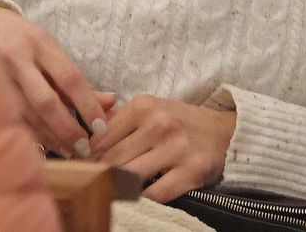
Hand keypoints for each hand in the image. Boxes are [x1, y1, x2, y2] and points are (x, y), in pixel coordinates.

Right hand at [0, 6, 111, 156]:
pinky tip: (45, 146)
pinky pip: (10, 120)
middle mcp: (17, 58)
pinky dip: (30, 135)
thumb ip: (76, 79)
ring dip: (50, 137)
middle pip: (45, 101)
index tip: (102, 128)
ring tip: (69, 151)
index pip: (70, 78)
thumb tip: (111, 103)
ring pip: (26, 116)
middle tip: (85, 148)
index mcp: (39, 43)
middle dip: (68, 128)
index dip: (88, 105)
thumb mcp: (49, 49)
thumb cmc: (21, 40)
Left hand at [91, 95, 236, 202]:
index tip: (81, 168)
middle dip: (99, 174)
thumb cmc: (179, 122)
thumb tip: (79, 134)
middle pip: (113, 158)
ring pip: (130, 176)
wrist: (225, 132)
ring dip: (119, 187)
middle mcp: (160, 123)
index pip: (100, 137)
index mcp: (144, 106)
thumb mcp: (150, 109)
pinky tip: (138, 198)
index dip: (87, 156)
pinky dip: (143, 199)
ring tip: (111, 191)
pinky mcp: (192, 171)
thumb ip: (116, 119)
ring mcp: (177, 148)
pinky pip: (156, 194)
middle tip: (91, 184)